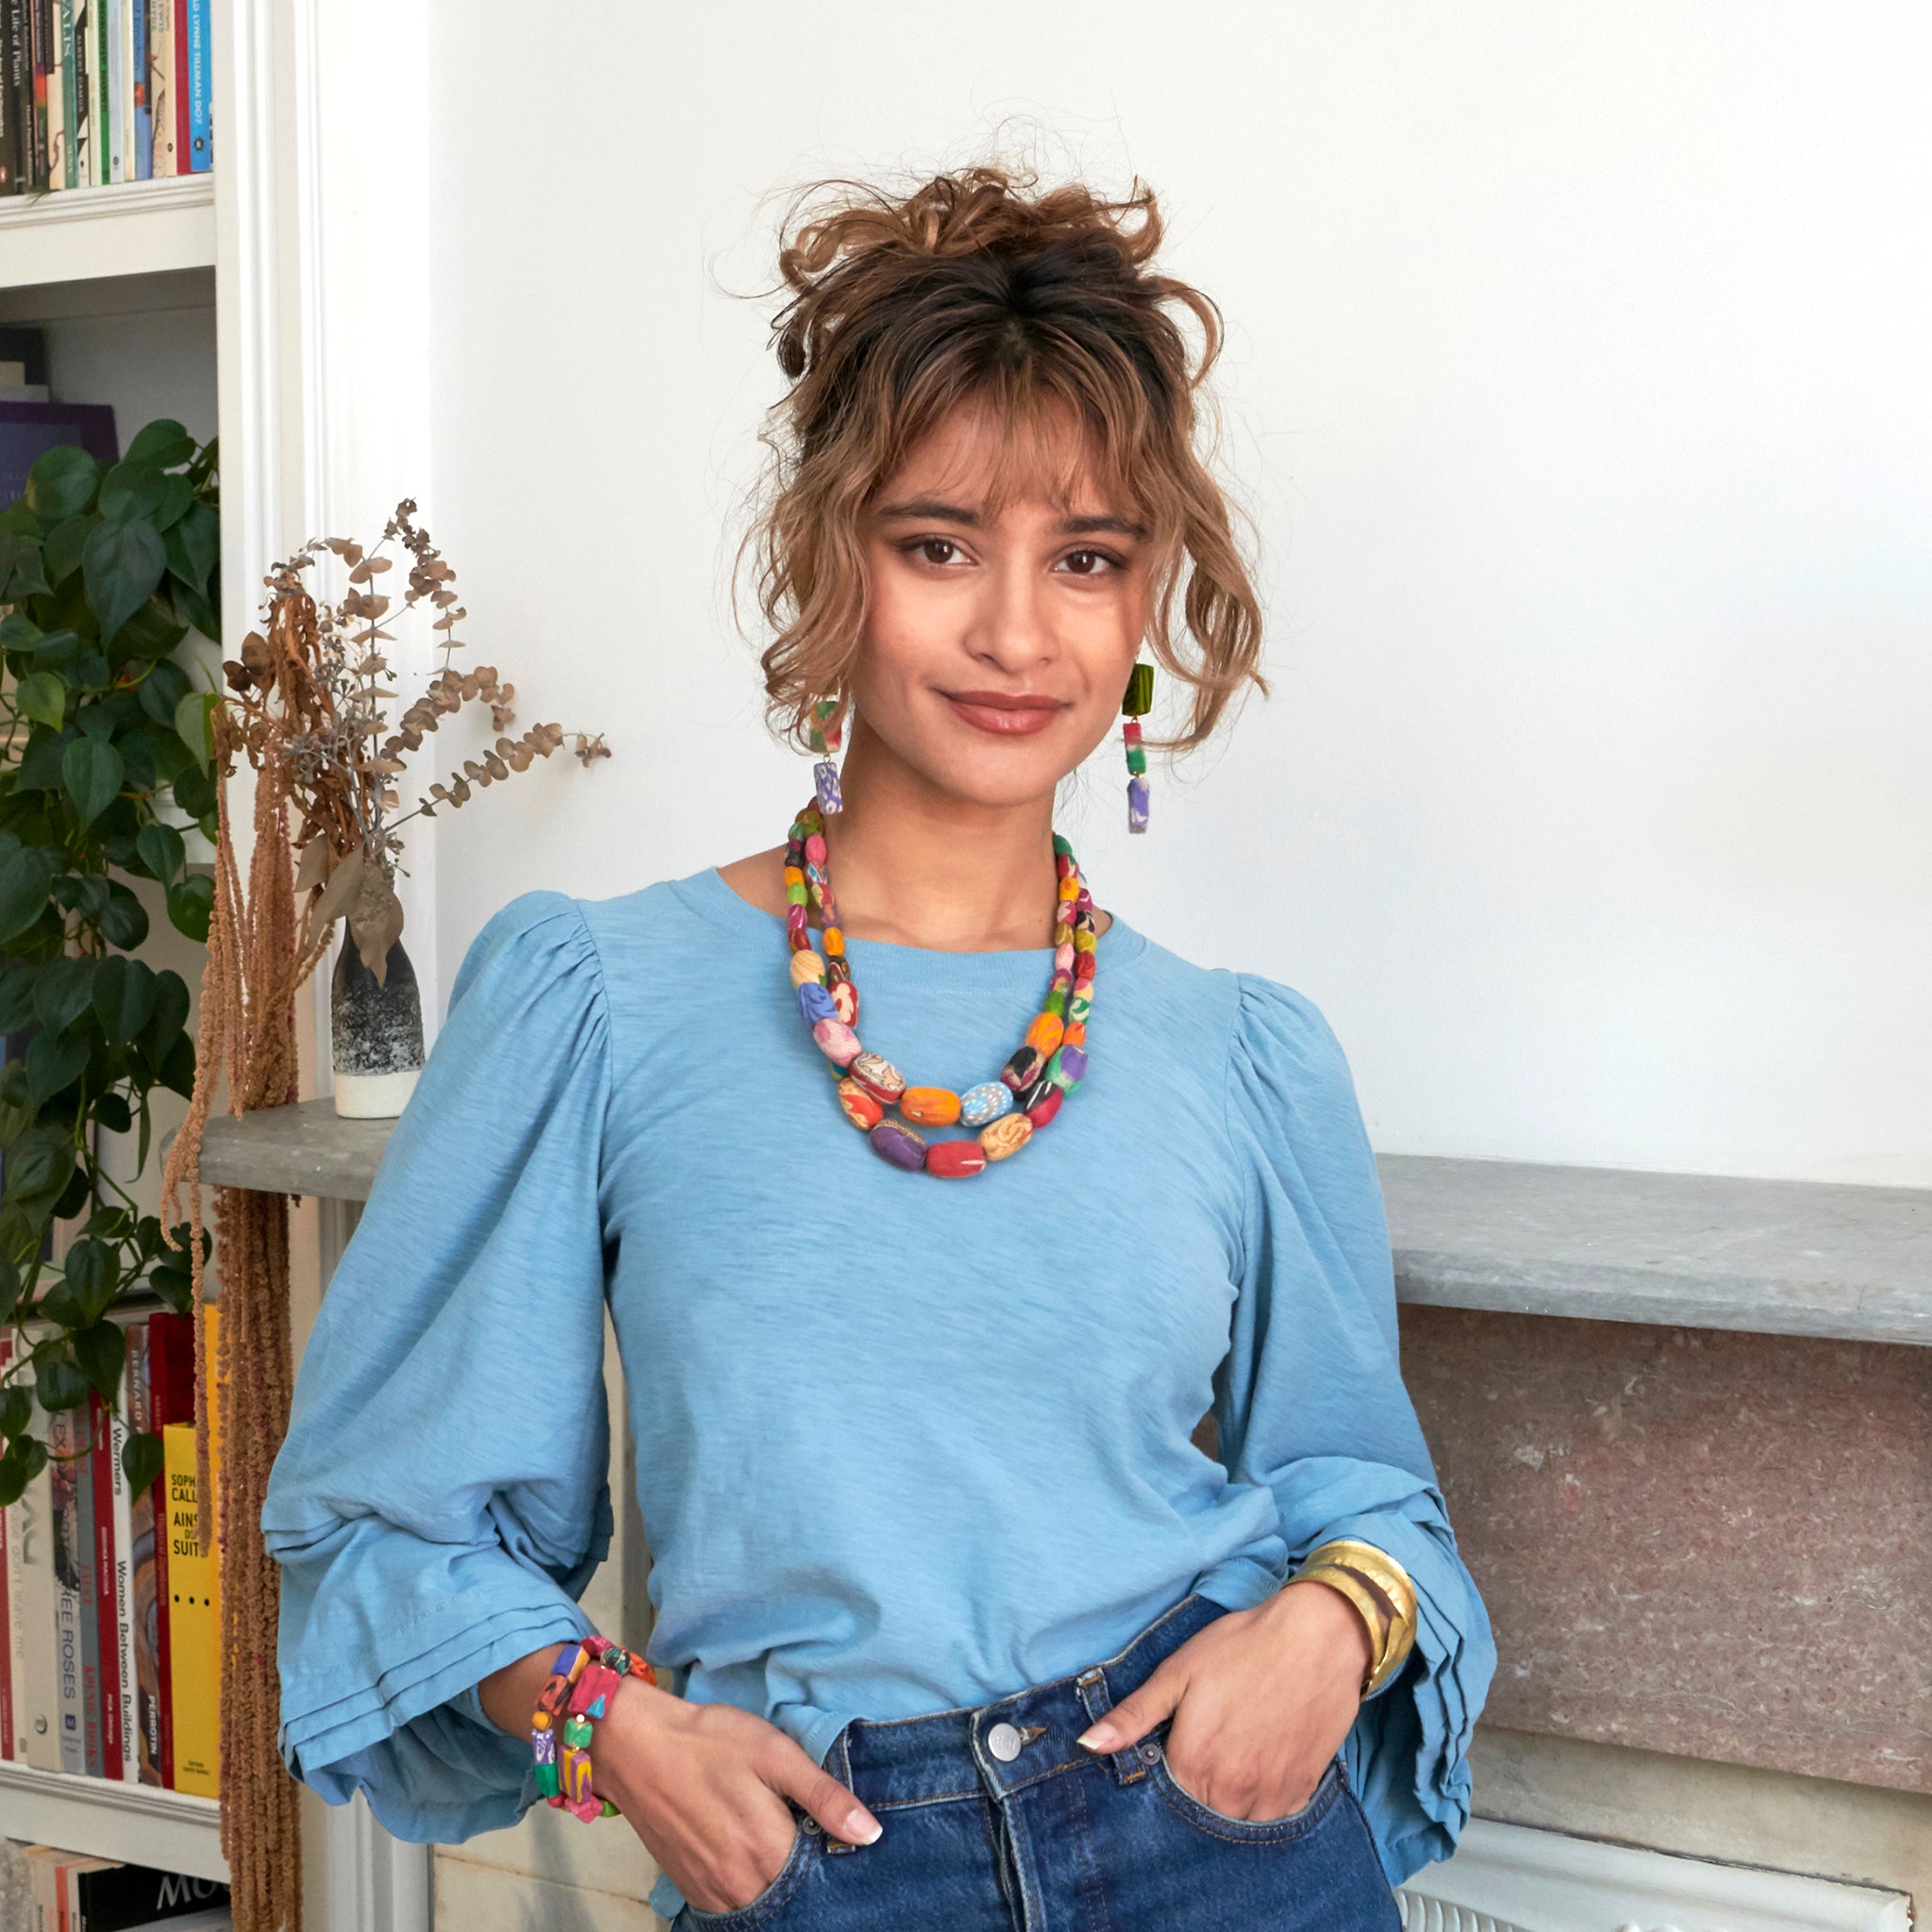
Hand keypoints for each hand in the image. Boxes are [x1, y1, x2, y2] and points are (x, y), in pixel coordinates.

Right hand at [477, 1648, 881, 1913]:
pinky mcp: (690, 1890)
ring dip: (778, 1884)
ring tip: (781, 1844)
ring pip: (761, 1905)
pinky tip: (753, 1859)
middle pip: (792, 1895)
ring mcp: (711, 1893)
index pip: (821, 1875)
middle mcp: (741, 1885)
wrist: (635, 1745)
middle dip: (807, 1874)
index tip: (838, 1835)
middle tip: (806, 1834)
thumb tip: (871, 1834)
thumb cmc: (710, 1741)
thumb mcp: (775, 1753)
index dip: (834, 1856)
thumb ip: (824, 1797)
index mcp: (768, 1850)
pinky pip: (732, 1907)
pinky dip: (749, 1891)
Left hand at [1074, 1582, 1371, 1820]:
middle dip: (1194, 1788)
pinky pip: (1271, 1816)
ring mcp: (1269, 1796)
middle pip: (1198, 1812)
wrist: (1318, 1637)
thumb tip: (1086, 1746)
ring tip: (1231, 1753)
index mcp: (1193, 1762)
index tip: (1171, 1748)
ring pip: (1234, 1819)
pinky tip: (1259, 1762)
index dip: (1163, 1772)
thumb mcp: (1179, 1671)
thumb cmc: (1243, 1647)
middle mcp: (1230, 1791)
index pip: (1162, 1796)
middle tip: (1207, 1745)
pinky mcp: (1301, 1792)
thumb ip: (1134, 1715)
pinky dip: (1260, 1799)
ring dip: (1226, 1799)